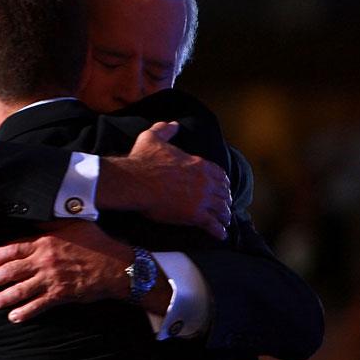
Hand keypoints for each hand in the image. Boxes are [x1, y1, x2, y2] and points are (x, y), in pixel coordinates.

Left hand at [0, 221, 132, 322]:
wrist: (117, 266)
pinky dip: (25, 312)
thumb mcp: (72, 224)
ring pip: (21, 290)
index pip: (13, 248)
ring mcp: (52, 279)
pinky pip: (38, 305)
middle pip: (11, 271)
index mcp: (45, 242)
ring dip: (3, 298)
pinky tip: (14, 317)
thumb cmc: (96, 243)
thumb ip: (50, 223)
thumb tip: (33, 218)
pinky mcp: (61, 294)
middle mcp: (45, 260)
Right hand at [98, 121, 231, 238]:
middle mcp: (204, 181)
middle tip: (224, 206)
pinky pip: (212, 224)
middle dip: (225, 200)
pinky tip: (220, 235)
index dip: (223, 182)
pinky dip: (219, 230)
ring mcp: (201, 199)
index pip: (220, 174)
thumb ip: (164, 129)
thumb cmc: (142, 161)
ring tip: (224, 221)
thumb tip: (172, 124)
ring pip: (221, 208)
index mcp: (198, 164)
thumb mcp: (152, 138)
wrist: (134, 181)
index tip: (222, 188)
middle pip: (223, 192)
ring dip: (224, 215)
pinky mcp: (194, 215)